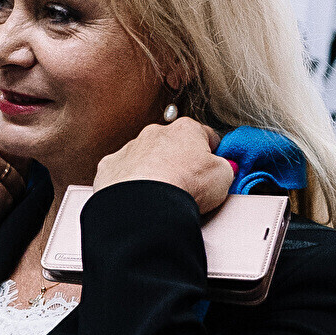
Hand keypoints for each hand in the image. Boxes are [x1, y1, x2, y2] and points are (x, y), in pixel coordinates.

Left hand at [92, 118, 231, 214]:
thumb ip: (226, 167)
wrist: (145, 204)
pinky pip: (123, 174)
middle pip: (173, 146)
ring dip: (154, 173)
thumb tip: (224, 168)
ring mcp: (130, 149)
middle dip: (180, 163)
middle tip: (188, 186)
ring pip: (146, 158)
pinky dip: (130, 185)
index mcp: (186, 130)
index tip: (215, 168)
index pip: (206, 136)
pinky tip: (139, 198)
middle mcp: (155, 134)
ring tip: (162, 196)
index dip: (213, 154)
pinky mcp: (110, 168)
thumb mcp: (224, 177)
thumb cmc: (183, 186)